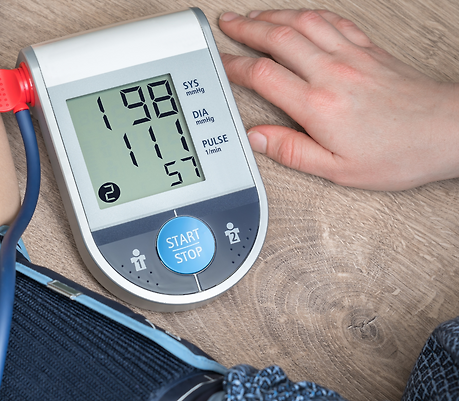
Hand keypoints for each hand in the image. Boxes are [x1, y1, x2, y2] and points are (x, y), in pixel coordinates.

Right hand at [219, 10, 458, 190]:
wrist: (447, 130)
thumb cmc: (399, 153)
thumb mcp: (338, 170)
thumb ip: (292, 151)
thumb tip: (258, 138)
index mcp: (318, 105)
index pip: (262, 75)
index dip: (234, 65)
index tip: (220, 62)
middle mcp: (331, 72)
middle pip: (277, 38)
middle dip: (246, 28)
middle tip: (227, 23)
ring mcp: (352, 55)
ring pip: (303, 22)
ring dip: (273, 15)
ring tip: (253, 15)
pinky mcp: (369, 49)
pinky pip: (333, 21)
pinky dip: (310, 14)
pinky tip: (301, 15)